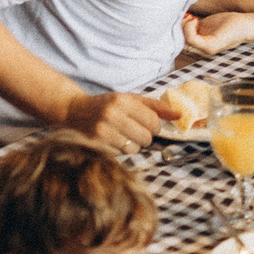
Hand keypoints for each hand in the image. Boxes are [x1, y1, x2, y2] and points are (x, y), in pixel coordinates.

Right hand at [59, 90, 176, 153]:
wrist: (74, 111)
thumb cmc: (107, 105)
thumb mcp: (130, 99)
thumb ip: (155, 106)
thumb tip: (179, 115)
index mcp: (123, 101)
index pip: (154, 121)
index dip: (154, 126)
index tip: (146, 124)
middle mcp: (113, 114)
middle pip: (146, 137)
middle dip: (144, 137)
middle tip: (133, 131)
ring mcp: (103, 131)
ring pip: (134, 149)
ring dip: (132, 145)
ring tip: (121, 135)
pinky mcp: (96, 144)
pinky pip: (120, 154)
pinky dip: (119, 150)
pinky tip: (112, 140)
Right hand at [181, 9, 253, 55]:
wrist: (244, 25)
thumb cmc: (226, 23)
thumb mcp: (203, 24)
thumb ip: (190, 25)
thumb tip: (176, 18)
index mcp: (197, 46)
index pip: (177, 42)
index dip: (173, 30)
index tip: (178, 18)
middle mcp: (199, 51)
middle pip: (177, 42)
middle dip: (176, 27)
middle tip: (183, 16)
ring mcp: (204, 50)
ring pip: (183, 41)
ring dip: (183, 26)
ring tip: (190, 18)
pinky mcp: (210, 47)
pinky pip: (191, 39)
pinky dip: (189, 27)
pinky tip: (194, 19)